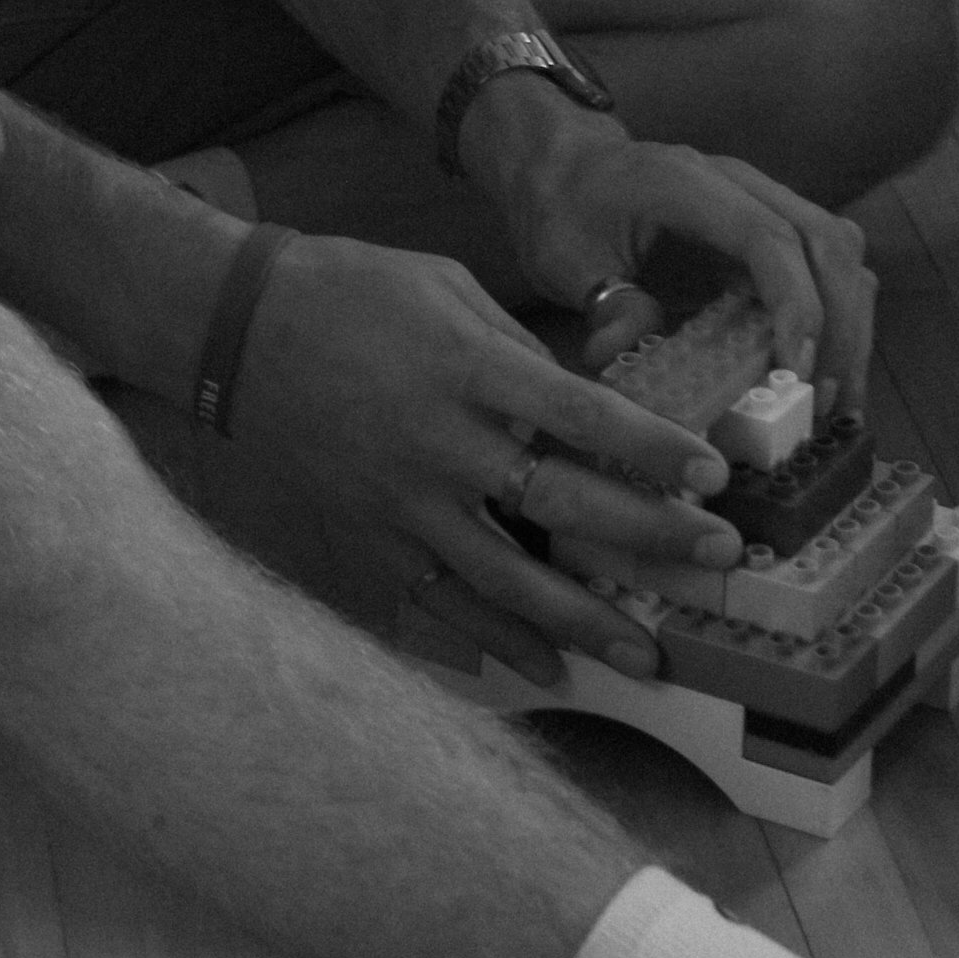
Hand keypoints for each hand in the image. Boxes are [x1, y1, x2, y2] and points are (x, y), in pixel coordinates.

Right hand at [225, 233, 752, 684]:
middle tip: (721, 559)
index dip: (654, 449)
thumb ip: (520, 351)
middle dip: (650, 537)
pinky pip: (441, 604)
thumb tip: (586, 403)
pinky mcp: (371, 538)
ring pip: (508, 579)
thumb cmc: (353, 291)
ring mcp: (402, 500)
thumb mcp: (447, 289)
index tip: (715, 477)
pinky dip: (496, 643)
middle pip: (561, 505)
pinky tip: (550, 669)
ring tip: (648, 653)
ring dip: (585, 621)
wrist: (237, 331)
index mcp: (466, 367)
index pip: (580, 415)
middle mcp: (441, 442)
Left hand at [474, 104, 877, 425]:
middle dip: (839, 325)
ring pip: (839, 247)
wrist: (565, 167)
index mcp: (685, 182)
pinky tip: (831, 365)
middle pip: (823, 241)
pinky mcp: (771, 219)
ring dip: (851, 322)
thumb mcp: (565, 260)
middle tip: (826, 400)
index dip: (793, 303)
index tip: (796, 368)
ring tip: (836, 396)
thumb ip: (605, 306)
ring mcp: (761, 194)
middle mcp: (737, 180)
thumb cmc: (564, 211)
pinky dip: (841, 310)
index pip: (765, 236)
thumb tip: (629, 354)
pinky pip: (828, 257)